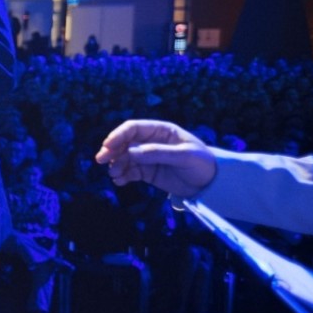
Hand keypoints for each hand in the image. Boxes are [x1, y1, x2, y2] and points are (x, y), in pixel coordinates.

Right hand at [95, 119, 216, 197]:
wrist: (211, 184)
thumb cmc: (201, 164)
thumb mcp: (183, 156)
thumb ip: (157, 153)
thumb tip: (130, 152)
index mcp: (161, 131)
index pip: (134, 128)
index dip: (118, 135)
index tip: (107, 146)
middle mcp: (151, 142)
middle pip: (124, 143)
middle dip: (111, 150)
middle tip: (101, 160)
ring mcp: (148, 157)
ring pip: (124, 158)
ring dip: (116, 165)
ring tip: (115, 175)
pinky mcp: (147, 172)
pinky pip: (130, 172)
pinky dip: (122, 176)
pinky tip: (120, 182)